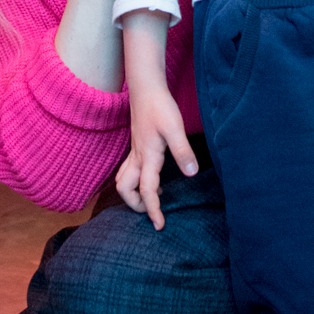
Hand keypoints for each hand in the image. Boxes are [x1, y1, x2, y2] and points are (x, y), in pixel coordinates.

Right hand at [116, 84, 194, 228]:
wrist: (146, 89)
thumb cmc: (160, 107)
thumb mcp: (175, 128)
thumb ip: (183, 151)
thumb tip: (191, 173)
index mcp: (147, 157)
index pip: (147, 190)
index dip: (152, 209)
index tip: (159, 225)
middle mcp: (137, 157)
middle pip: (124, 188)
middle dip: (135, 204)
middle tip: (153, 212)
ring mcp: (135, 151)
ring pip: (123, 179)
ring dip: (133, 193)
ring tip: (153, 198)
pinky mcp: (137, 145)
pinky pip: (129, 169)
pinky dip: (136, 180)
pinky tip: (154, 177)